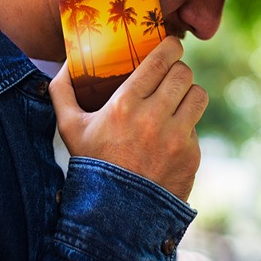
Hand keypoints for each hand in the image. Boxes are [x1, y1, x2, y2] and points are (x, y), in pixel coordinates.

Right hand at [49, 37, 206, 201]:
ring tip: (177, 100)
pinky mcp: (191, 155)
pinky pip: (196, 127)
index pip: (161, 60)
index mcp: (125, 104)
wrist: (115, 215)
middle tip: (171, 75)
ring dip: (188, 94)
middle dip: (178, 70)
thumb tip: (65, 65)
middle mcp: (154, 117)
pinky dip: (186, 128)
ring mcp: (176, 137)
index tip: (171, 46)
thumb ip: (62, 92)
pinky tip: (170, 137)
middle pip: (184, 73)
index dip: (171, 47)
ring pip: (198, 95)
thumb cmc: (91, 165)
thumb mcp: (69, 128)